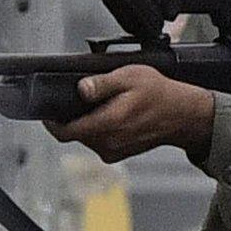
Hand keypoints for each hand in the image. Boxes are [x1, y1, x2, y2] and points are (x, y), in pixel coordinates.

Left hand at [46, 65, 215, 163]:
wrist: (183, 115)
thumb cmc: (159, 94)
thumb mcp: (129, 77)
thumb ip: (102, 84)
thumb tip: (80, 89)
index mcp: (107, 125)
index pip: (65, 132)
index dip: (52, 122)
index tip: (48, 112)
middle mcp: (107, 143)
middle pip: (74, 133)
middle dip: (73, 117)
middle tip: (84, 99)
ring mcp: (113, 151)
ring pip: (86, 138)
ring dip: (87, 123)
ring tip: (104, 105)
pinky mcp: (118, 154)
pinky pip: (98, 142)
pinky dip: (99, 129)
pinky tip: (112, 115)